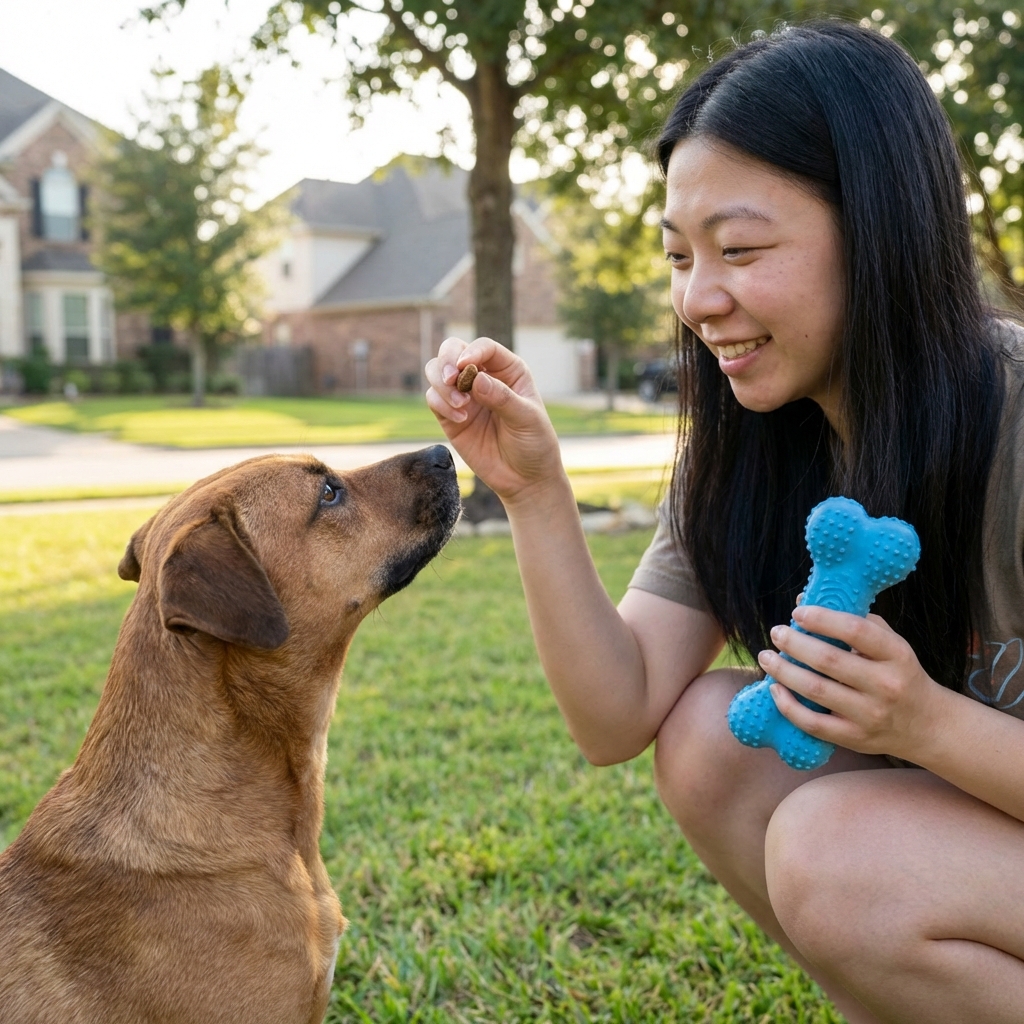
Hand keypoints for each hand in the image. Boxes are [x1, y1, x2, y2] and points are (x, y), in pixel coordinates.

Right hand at [425, 336, 564, 504]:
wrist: (525, 479)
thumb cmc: (534, 444)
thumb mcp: (527, 419)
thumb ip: (502, 398)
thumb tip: (475, 379)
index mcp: (508, 370)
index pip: (484, 348)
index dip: (471, 352)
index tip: (464, 367)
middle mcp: (483, 377)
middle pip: (452, 351)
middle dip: (446, 361)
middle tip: (451, 380)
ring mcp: (464, 396)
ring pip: (436, 371)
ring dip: (441, 383)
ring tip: (460, 404)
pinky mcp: (450, 417)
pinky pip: (433, 399)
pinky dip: (440, 404)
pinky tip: (460, 420)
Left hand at [756, 604, 944, 762]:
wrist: (927, 725)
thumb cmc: (900, 674)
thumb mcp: (891, 645)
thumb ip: (855, 622)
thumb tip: (803, 603)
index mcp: (897, 655)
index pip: (855, 630)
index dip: (822, 619)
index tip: (797, 612)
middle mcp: (885, 685)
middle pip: (828, 660)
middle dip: (794, 643)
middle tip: (776, 632)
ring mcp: (870, 715)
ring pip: (816, 690)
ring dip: (784, 671)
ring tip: (766, 657)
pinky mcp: (855, 738)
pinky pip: (813, 723)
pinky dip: (788, 706)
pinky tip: (775, 688)